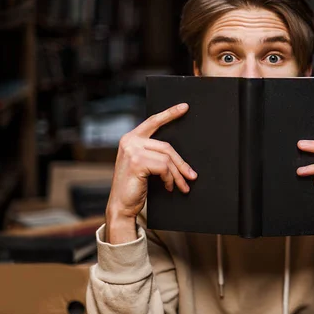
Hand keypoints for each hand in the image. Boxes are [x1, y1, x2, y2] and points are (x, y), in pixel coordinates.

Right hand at [105, 103, 196, 243]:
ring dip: (177, 175)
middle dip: (181, 163)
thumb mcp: (143, 165)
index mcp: (131, 138)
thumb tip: (178, 156)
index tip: (185, 107)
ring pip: (167, 159)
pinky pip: (164, 167)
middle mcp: (129, 141)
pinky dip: (170, 179)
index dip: (170, 113)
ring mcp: (132, 151)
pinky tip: (169, 187)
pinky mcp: (137, 162)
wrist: (121, 206)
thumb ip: (153, 153)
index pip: (153, 121)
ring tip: (182, 186)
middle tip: (192, 176)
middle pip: (167, 146)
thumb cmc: (134, 186)